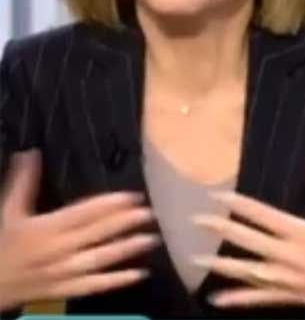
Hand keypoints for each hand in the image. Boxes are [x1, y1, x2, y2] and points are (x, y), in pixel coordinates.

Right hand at [0, 152, 157, 309]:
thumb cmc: (2, 244)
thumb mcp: (9, 212)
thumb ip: (23, 183)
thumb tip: (31, 153)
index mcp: (47, 227)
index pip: (85, 212)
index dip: (111, 204)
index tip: (134, 196)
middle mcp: (58, 249)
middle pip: (98, 233)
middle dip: (126, 222)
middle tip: (151, 213)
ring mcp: (64, 271)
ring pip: (101, 258)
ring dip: (128, 248)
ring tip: (152, 238)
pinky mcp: (66, 289)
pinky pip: (95, 285)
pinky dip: (118, 280)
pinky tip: (140, 274)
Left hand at [192, 161, 304, 312]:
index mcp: (300, 232)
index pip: (263, 214)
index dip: (240, 204)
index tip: (219, 195)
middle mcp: (287, 254)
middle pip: (248, 239)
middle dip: (222, 228)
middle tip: (197, 220)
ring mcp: (284, 277)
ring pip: (247, 270)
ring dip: (221, 264)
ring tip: (196, 259)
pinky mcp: (287, 295)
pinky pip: (258, 298)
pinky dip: (237, 299)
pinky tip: (216, 299)